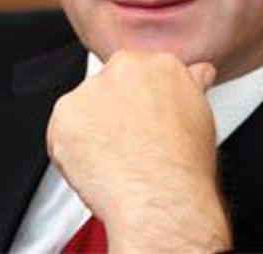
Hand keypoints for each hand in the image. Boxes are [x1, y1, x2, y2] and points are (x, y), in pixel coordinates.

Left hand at [46, 51, 231, 252]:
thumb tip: (198, 71)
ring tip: (115, 161)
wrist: (161, 198)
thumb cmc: (184, 166)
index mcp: (159, 64)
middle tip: (129, 146)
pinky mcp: (65, 113)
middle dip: (114, 114)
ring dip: (91, 132)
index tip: (143, 125)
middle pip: (109, 88)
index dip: (139, 104)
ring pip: (83, 109)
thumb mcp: (201, 115)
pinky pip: (61, 132)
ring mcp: (92, 89)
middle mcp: (124, 67)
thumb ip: (191, 85)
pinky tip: (96, 167)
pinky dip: (71, 151)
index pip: (138, 74)